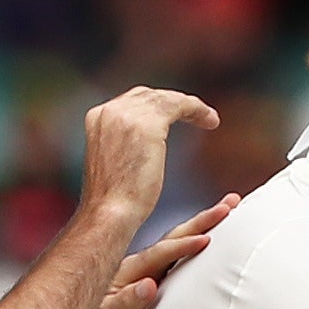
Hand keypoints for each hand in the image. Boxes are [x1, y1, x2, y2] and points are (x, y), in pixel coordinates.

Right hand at [79, 86, 219, 227]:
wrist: (111, 212)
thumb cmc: (114, 201)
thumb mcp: (115, 162)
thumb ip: (124, 144)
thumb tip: (141, 145)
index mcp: (97, 117)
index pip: (133, 100)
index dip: (157, 105)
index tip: (175, 113)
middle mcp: (110, 110)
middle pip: (149, 95)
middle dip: (173, 102)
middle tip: (195, 113)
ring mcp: (127, 115)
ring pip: (166, 99)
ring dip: (191, 107)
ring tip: (208, 119)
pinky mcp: (149, 124)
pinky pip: (180, 106)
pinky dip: (197, 110)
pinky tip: (211, 121)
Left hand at [85, 194, 236, 308]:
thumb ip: (125, 302)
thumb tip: (148, 287)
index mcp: (130, 270)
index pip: (161, 254)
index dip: (183, 247)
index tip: (206, 240)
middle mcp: (142, 264)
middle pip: (175, 236)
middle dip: (203, 221)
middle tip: (229, 204)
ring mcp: (152, 269)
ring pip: (180, 240)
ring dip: (203, 224)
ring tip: (228, 208)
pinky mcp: (158, 277)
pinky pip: (181, 255)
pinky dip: (198, 240)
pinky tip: (215, 233)